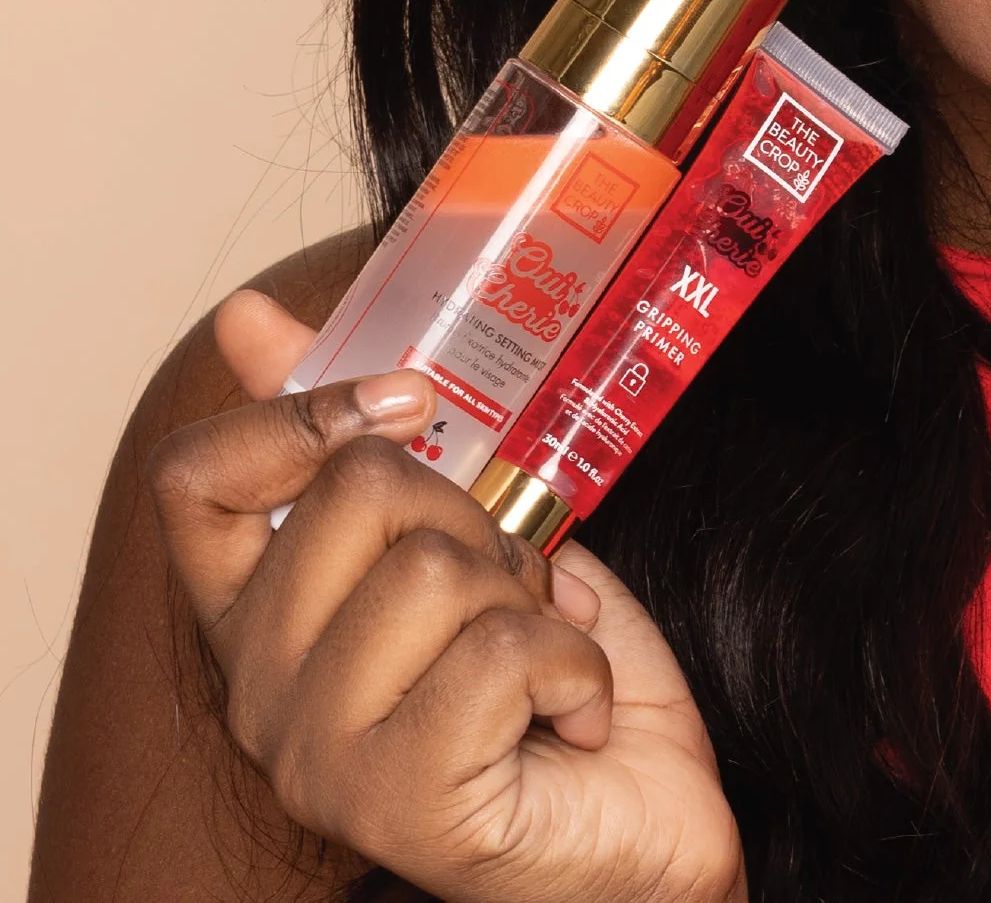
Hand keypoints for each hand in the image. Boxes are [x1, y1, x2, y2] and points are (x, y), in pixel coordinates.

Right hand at [146, 289, 746, 902]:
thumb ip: (382, 447)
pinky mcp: (399, 804)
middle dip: (479, 516)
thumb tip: (252, 317)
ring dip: (531, 598)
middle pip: (360, 490)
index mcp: (266, 618)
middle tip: (514, 590)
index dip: (299, 413)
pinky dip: (574, 667)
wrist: (644, 825)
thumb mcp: (473, 536)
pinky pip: (500, 654)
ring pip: (435, 569)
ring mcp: (317, 759)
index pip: (196, 483)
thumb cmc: (554, 683)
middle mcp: (260, 693)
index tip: (406, 402)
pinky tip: (571, 719)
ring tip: (542, 658)